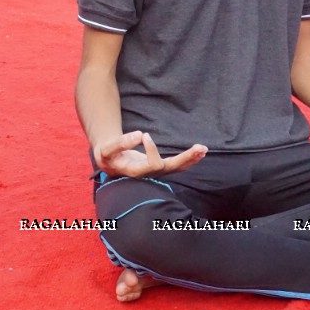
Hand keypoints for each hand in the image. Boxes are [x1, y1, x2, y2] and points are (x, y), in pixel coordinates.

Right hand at [93, 131, 207, 178]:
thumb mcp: (106, 149)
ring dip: (190, 159)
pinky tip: (198, 153)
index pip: (153, 164)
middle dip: (185, 158)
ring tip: (203, 149)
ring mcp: (155, 172)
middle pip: (172, 169)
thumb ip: (120, 143)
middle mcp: (149, 174)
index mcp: (136, 171)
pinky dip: (188, 159)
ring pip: (177, 168)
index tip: (145, 135)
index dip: (152, 149)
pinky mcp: (159, 167)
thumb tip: (140, 135)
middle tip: (199, 148)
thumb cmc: (107, 155)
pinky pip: (176, 165)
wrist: (109, 162)